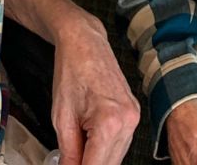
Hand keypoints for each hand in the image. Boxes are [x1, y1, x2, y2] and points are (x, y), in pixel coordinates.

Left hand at [50, 11, 139, 164]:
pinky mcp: (134, 113)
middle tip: (70, 161)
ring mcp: (134, 117)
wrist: (84, 43)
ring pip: (117, 157)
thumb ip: (69, 153)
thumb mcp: (62, 117)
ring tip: (77, 151)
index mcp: (109, 121)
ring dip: (98, 160)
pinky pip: (121, 143)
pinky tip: (90, 142)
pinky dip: (105, 149)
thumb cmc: (72, 71)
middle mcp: (127, 121)